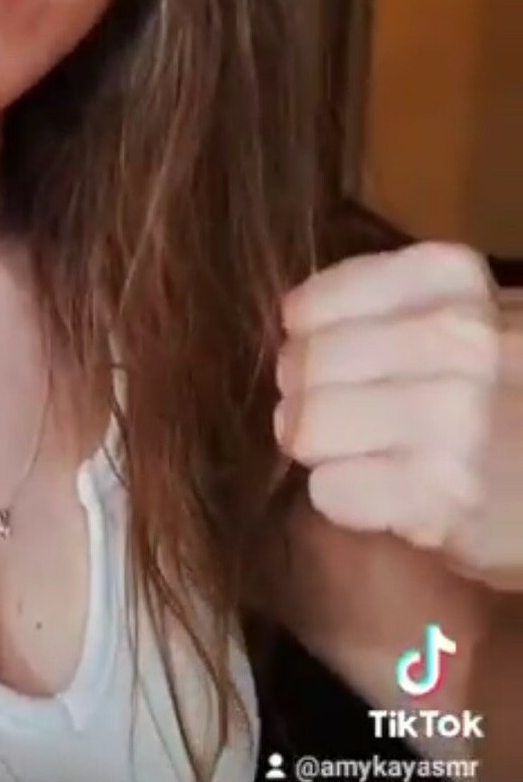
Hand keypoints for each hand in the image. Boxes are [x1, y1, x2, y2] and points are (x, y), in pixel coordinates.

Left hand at [275, 243, 522, 586]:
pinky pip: (333, 491)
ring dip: (319, 448)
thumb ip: (403, 305)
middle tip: (321, 413)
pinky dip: (345, 496)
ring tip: (354, 453)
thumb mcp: (487, 315)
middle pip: (305, 366)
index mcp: (455, 281)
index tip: (314, 346)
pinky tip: (384, 493)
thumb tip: (294, 319)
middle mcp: (453, 342)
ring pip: (308, 428)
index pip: (318, 300)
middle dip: (301, 395)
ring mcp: (450, 422)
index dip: (305, 333)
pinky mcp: (444, 500)